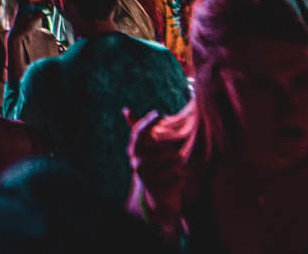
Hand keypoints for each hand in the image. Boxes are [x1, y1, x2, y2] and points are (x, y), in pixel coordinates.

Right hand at [126, 108, 185, 232]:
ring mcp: (147, 177)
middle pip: (168, 150)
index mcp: (134, 151)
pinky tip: (176, 182)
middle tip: (175, 160)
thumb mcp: (145, 149)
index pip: (139, 132)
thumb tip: (125, 110)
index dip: (147, 122)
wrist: (155, 197)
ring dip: (180, 168)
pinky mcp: (158, 190)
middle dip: (177, 155)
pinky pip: (179, 178)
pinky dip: (182, 180)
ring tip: (174, 172)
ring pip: (176, 164)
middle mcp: (137, 163)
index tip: (158, 114)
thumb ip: (138, 130)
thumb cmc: (153, 167)